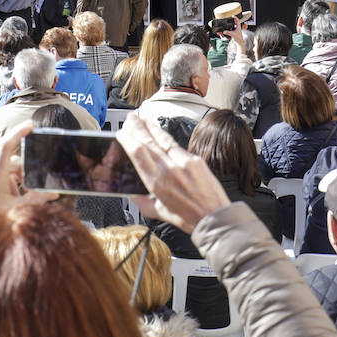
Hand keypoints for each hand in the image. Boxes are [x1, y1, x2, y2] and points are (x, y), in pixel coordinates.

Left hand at [0, 122, 55, 220]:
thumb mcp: (15, 209)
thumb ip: (36, 199)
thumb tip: (53, 194)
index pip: (7, 145)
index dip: (19, 132)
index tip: (29, 125)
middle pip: (9, 161)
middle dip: (22, 172)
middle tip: (29, 188)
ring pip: (0, 169)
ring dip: (11, 180)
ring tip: (14, 198)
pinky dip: (0, 182)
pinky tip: (3, 198)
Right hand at [116, 115, 229, 232]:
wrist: (214, 216)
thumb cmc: (189, 217)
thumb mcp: (160, 213)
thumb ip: (143, 203)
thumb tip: (133, 195)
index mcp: (157, 183)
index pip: (138, 153)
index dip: (128, 140)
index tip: (121, 134)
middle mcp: (169, 169)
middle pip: (148, 141)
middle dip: (136, 127)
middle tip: (130, 119)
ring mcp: (183, 162)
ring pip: (162, 139)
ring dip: (150, 127)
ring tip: (142, 119)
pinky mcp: (195, 159)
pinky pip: (176, 144)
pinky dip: (165, 136)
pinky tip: (160, 132)